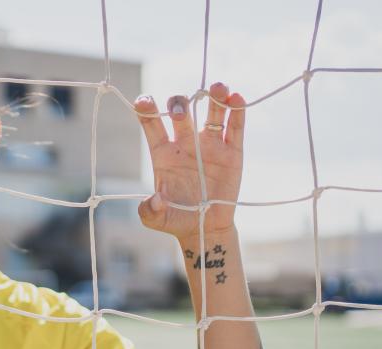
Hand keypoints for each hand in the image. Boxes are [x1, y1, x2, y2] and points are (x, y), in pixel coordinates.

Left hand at [135, 82, 244, 240]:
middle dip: (179, 104)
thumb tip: (153, 201)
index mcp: (163, 153)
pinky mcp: (231, 152)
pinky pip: (235, 127)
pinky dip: (237, 111)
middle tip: (181, 111)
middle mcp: (185, 143)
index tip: (144, 101)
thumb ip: (149, 211)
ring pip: (211, 113)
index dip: (146, 110)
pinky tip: (237, 98)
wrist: (205, 228)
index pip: (151, 124)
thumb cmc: (176, 220)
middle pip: (181, 112)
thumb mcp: (156, 220)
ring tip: (219, 88)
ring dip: (214, 97)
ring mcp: (209, 145)